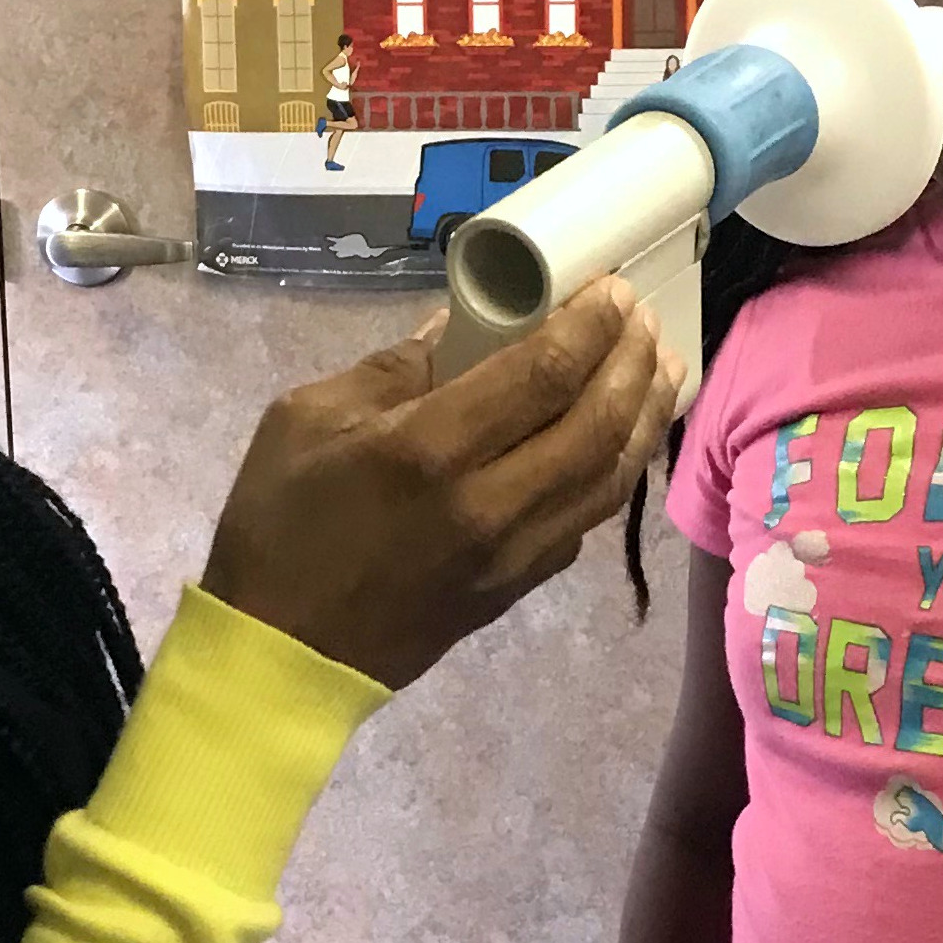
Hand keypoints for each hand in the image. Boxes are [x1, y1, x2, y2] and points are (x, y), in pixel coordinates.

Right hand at [201, 278, 681, 689]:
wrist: (283, 654)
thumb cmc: (278, 526)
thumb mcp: (306, 419)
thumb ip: (391, 370)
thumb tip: (456, 329)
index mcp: (429, 450)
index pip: (542, 374)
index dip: (589, 325)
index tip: (610, 288)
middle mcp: (489, 502)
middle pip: (595, 423)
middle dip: (630, 361)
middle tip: (643, 317)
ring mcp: (512, 554)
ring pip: (608, 478)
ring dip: (645, 417)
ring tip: (664, 369)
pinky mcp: (517, 588)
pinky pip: (586, 522)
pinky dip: (615, 472)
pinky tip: (621, 441)